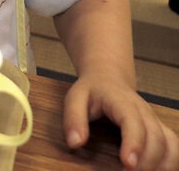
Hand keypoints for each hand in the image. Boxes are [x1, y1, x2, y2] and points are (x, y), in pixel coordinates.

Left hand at [63, 71, 178, 169]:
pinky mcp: (160, 130)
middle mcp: (144, 111)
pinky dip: (170, 163)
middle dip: (146, 162)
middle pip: (156, 137)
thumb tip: (74, 144)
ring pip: (170, 144)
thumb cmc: (91, 91)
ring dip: (162, 165)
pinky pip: (174, 147)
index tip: (128, 164)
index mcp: (121, 101)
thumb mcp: (74, 98)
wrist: (109, 78)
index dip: (134, 143)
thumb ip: (73, 119)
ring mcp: (155, 120)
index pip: (133, 122)